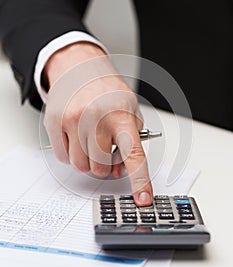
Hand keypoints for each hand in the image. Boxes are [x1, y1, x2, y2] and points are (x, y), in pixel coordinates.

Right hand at [43, 42, 152, 205]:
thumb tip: (121, 170)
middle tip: (106, 150)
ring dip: (87, 159)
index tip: (144, 199)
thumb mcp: (130, 109)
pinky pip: (63, 157)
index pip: (134, 156)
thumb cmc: (107, 91)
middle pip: (100, 169)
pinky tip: (76, 135)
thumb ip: (131, 140)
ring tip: (91, 140)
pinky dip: (71, 153)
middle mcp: (96, 118)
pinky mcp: (54, 122)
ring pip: (80, 166)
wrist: (79, 67)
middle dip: (105, 165)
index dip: (140, 181)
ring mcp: (72, 120)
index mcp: (120, 115)